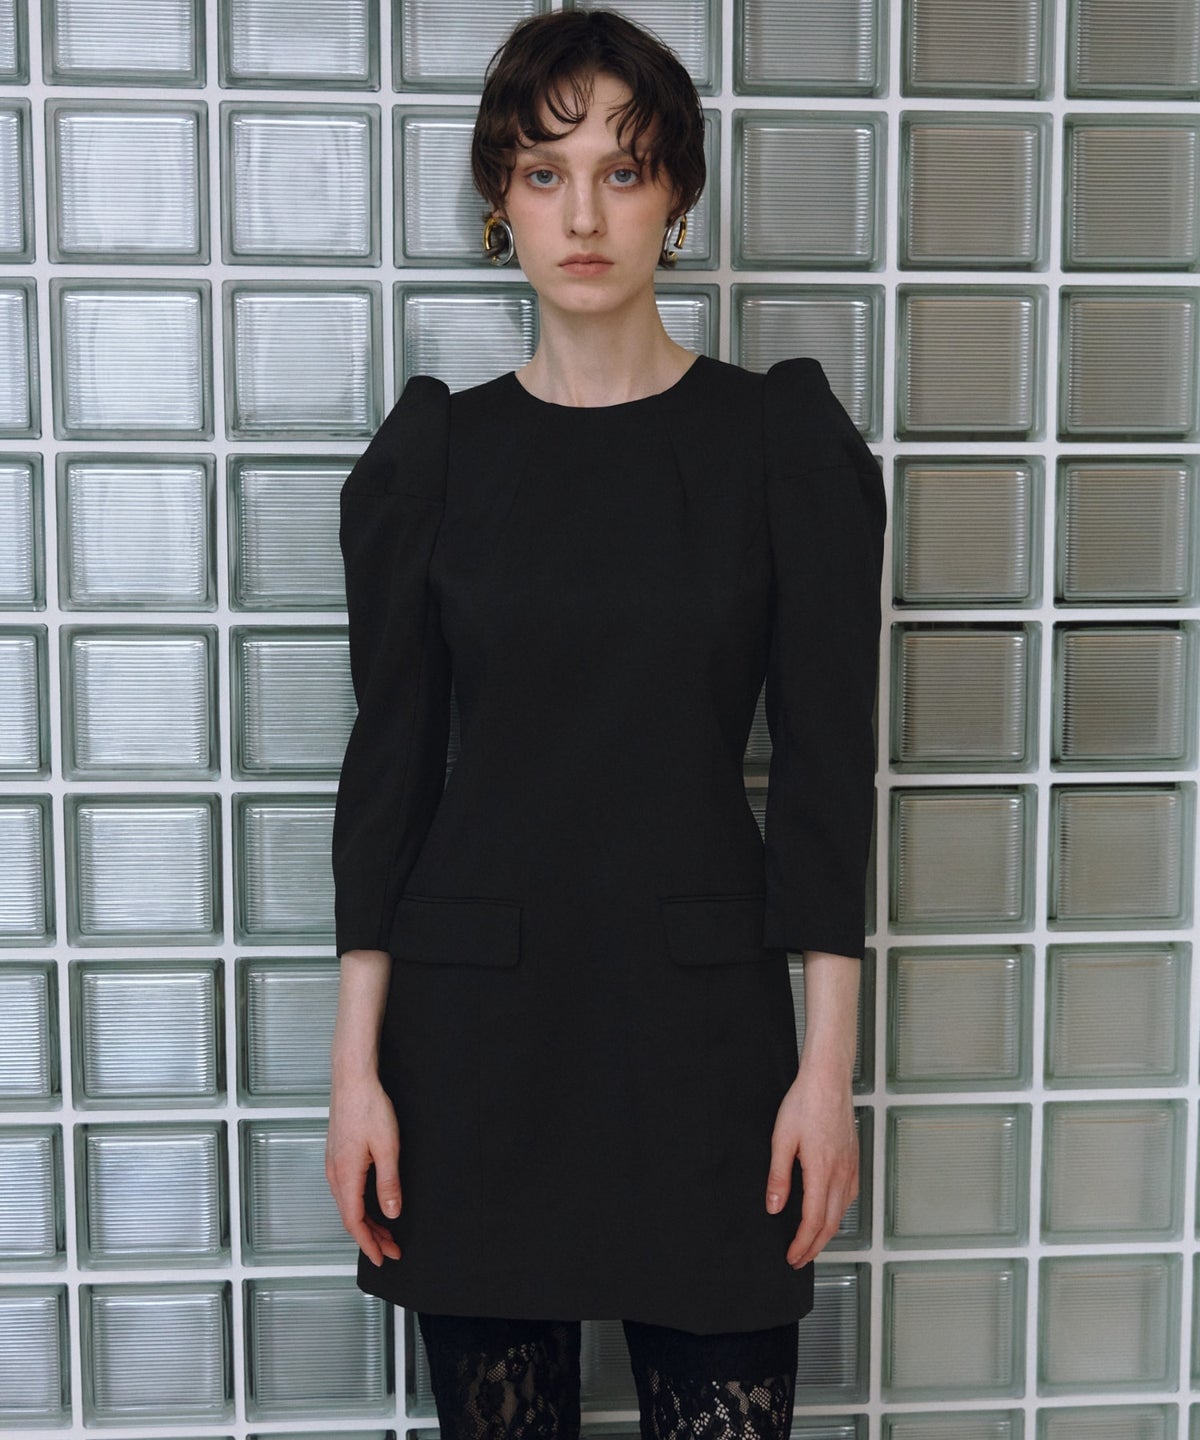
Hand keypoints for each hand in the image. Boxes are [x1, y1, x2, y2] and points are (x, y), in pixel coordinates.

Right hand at [325, 1070, 402, 1266]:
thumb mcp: (388, 1147)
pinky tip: (371, 1205)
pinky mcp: (337, 1155)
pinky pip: (346, 1191)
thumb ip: (389, 1183)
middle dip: (371, 1237)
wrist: (352, 1079)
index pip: (355, 1222)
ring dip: (366, 1222)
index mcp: (345, 1175)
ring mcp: (333, 1164)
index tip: (383, 1257)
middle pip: (350, 1217)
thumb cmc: (369, 1107)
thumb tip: (392, 1214)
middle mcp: (334, 1174)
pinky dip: (359, 1205)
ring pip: (348, 1204)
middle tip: (391, 1249)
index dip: (369, 1244)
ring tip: (385, 1232)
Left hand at [765, 1062, 857, 1267]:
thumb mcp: (782, 1139)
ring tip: (810, 1243)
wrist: (828, 1079)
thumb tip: (773, 1207)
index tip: (792, 1257)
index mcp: (821, 1171)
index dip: (802, 1244)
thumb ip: (779, 1176)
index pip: (813, 1220)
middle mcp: (841, 1174)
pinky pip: (849, 1197)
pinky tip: (828, 1213)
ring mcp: (851, 1168)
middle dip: (814, 1247)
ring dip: (827, 1233)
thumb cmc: (805, 1103)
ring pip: (842, 1212)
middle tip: (799, 1260)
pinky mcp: (854, 1160)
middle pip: (830, 1224)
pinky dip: (838, 1214)